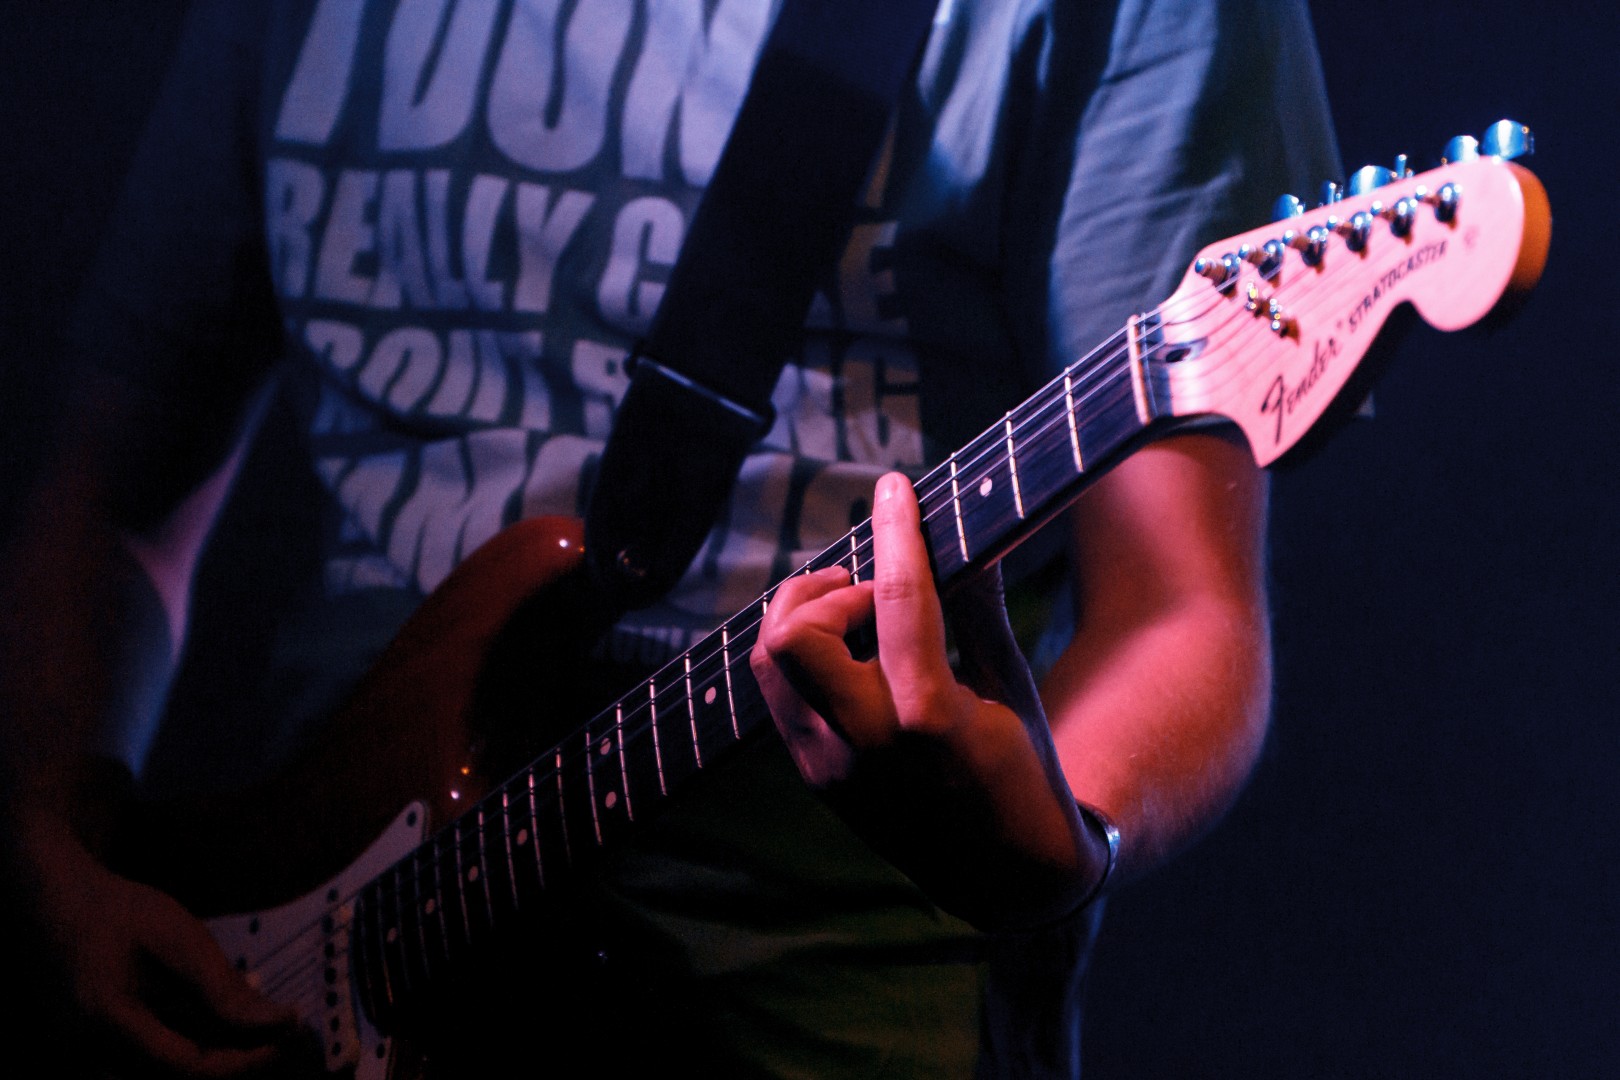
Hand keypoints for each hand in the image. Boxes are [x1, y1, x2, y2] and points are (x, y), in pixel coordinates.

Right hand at [12, 813, 299, 1076]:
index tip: (285, 1040)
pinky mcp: (83, 1053)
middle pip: (174, 1077)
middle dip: (232, 1061)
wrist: (53, 902)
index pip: (187, 1066)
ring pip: (160, 1073)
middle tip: (277, 1036)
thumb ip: (222, 988)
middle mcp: (83, 1050)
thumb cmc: (116, 911)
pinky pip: (144, 1062)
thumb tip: (279, 1023)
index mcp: (105, 1019)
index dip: (242, 1062)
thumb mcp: (177, 937)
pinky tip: (215, 1024)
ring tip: (253, 1028)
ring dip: (211, 1055)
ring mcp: (78, 1055)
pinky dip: (185, 1047)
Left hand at [750, 473, 1105, 927]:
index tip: (895, 487)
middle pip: (792, 636)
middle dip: (826, 593)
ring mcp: (830, 768)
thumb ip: (981, 607)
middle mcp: (867, 746)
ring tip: (860, 620)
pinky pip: (780, 694)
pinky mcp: (815, 779)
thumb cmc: (1024, 771)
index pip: (897, 602)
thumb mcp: (1013, 687)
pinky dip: (806, 658)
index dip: (895, 532)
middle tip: (871, 593)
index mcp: (931, 720)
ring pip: (769, 663)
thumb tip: (975, 528)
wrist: (1006, 876)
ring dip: (806, 621)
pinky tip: (853, 656)